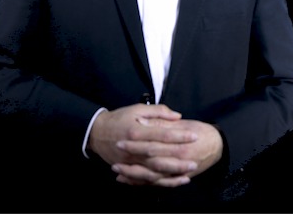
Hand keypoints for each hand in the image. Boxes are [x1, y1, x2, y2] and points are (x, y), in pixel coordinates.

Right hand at [88, 104, 222, 186]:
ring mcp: (131, 162)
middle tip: (195, 159)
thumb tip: (177, 116)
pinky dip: (161, 182)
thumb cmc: (119, 118)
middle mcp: (134, 149)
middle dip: (179, 159)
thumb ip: (158, 112)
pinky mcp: (130, 169)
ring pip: (154, 171)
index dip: (179, 136)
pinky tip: (174, 181)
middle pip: (160, 156)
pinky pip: (147, 179)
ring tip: (188, 173)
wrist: (97, 133)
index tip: (194, 136)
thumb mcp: (137, 109)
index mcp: (137, 131)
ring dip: (172, 174)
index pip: (162, 134)